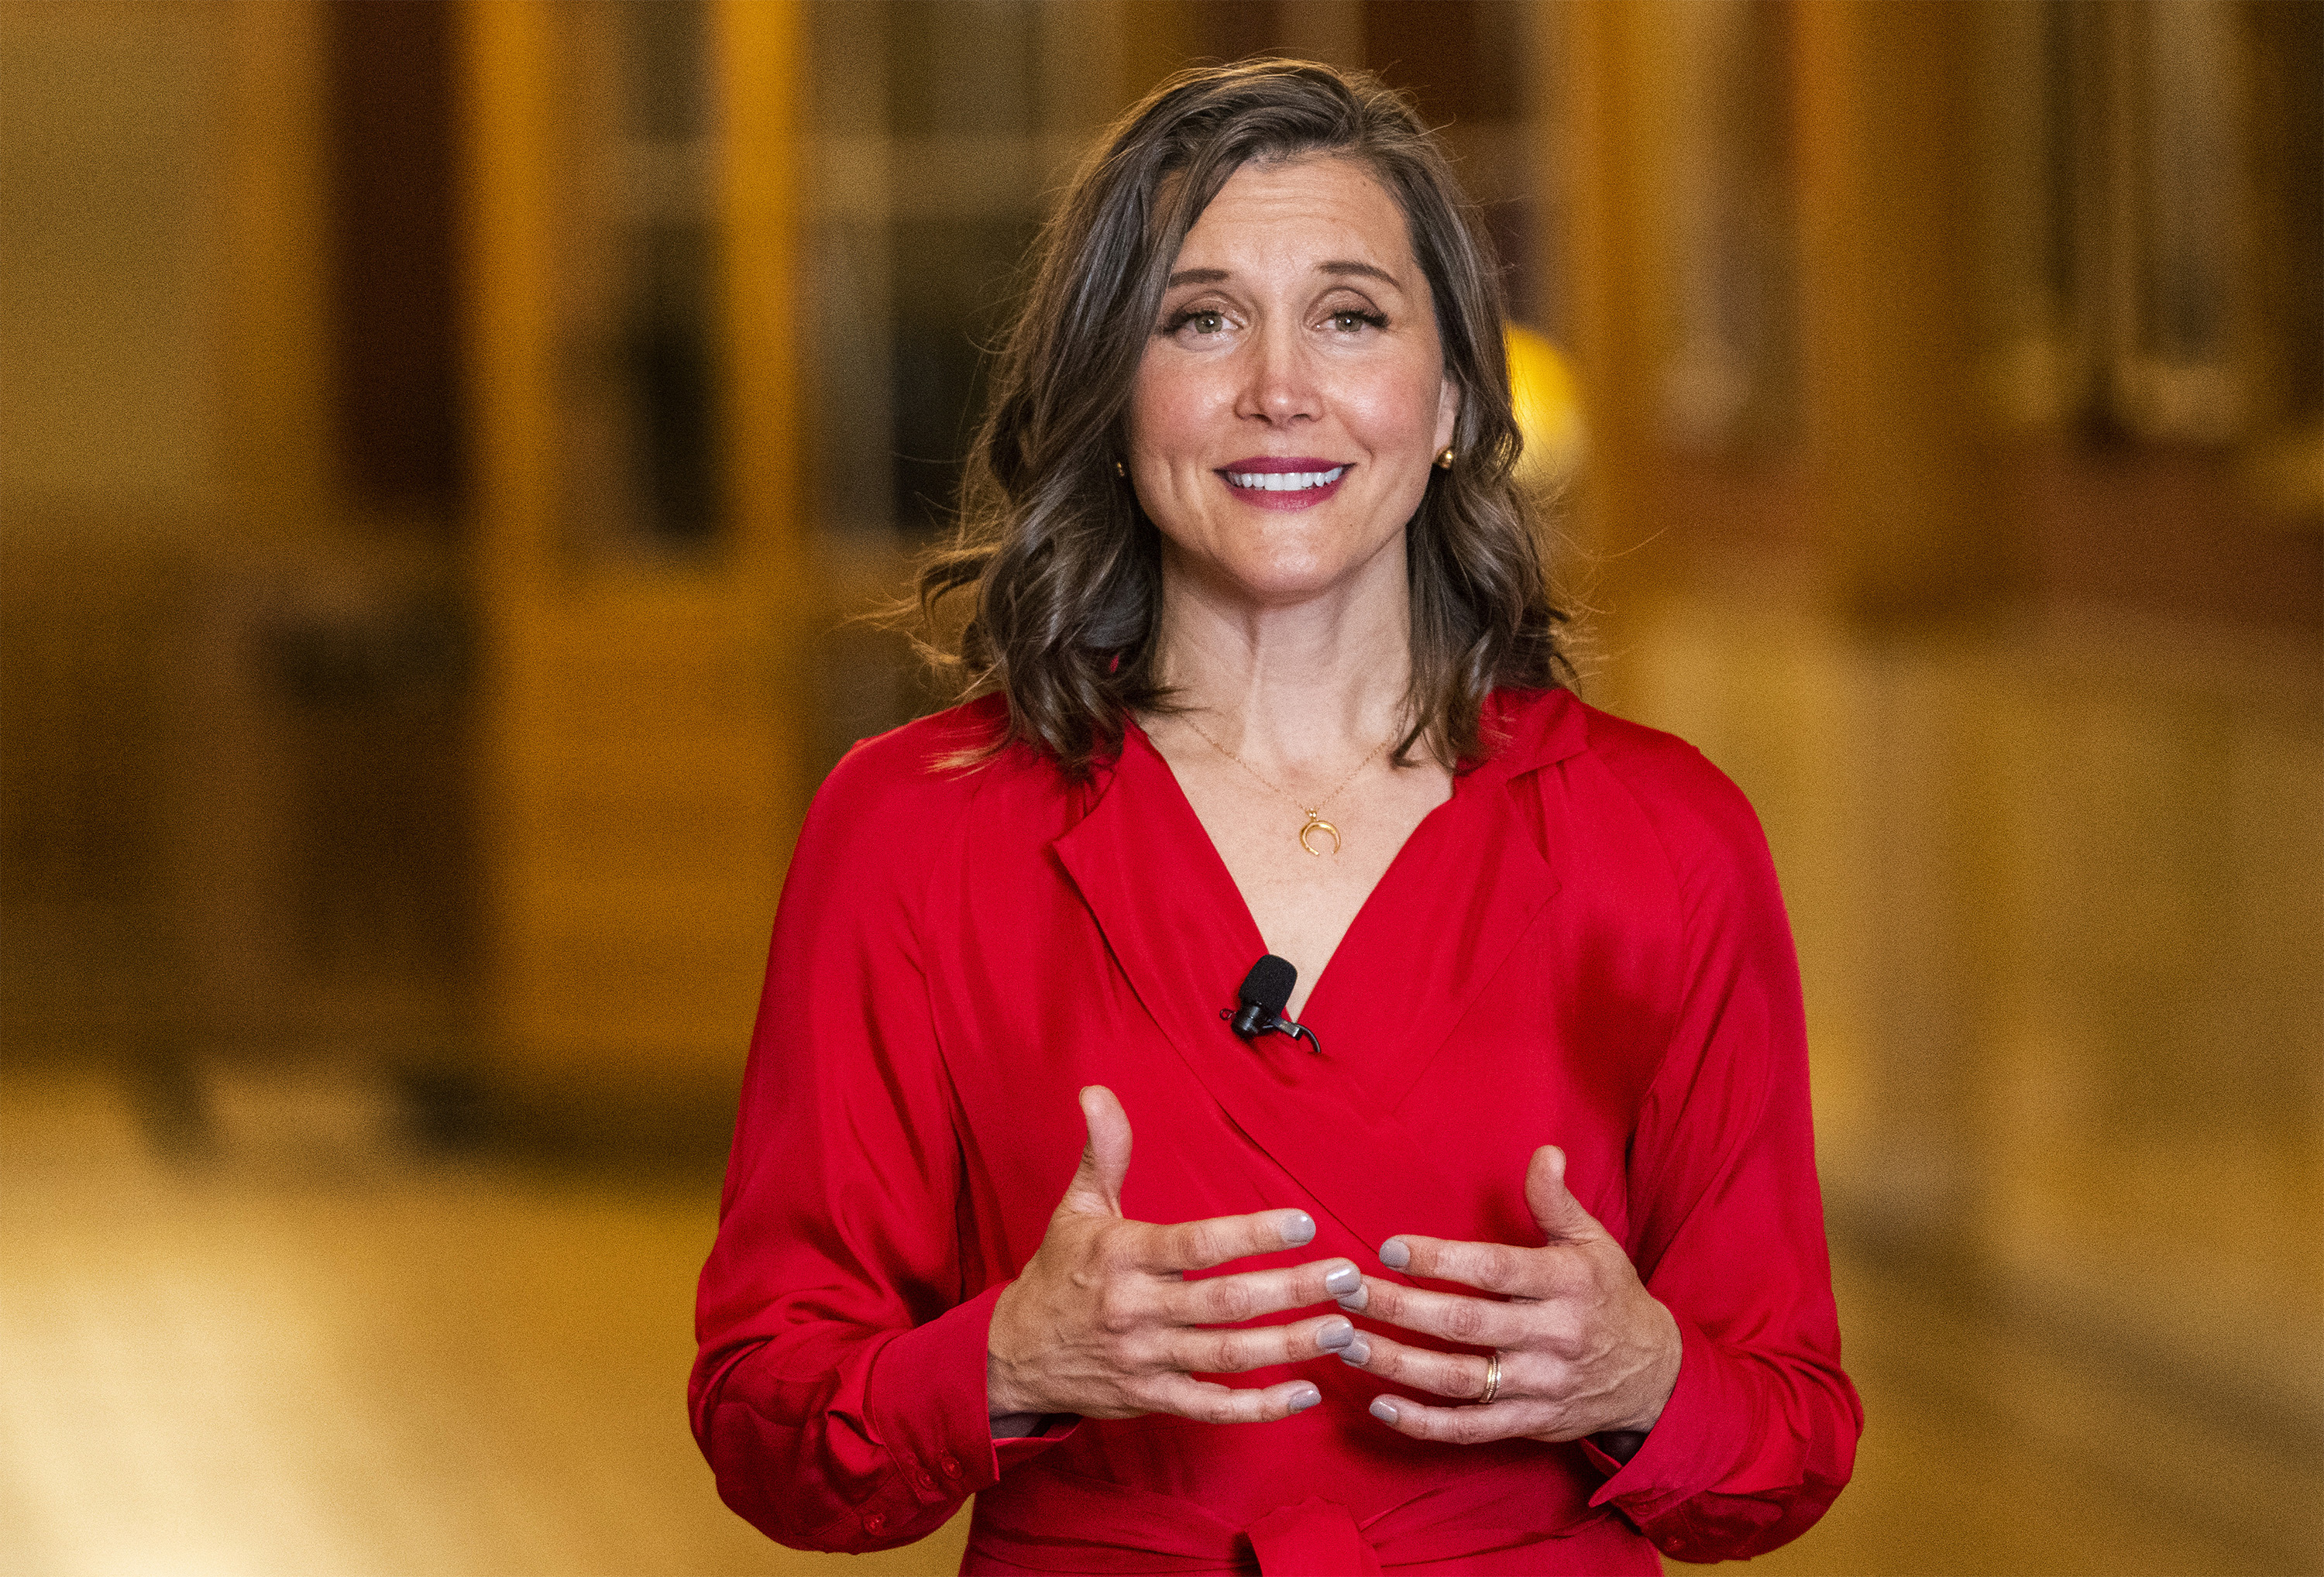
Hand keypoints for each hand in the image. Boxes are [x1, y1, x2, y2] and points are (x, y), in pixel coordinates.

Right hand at [986, 1086, 1360, 1426]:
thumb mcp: (1077, 1208)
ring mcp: (1144, 1360)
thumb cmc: (1059, 1273)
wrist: (1013, 1354)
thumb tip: (1097, 1092)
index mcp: (1121, 1256)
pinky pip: (1212, 1408)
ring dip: (1290, 1344)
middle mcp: (1134, 1309)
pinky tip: (1306, 1391)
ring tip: (1343, 1328)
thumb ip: (1103, 1152)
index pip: (1196, 1245)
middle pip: (1224, 1303)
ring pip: (1228, 1356)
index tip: (1304, 1224)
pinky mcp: (1151, 1400)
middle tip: (1346, 1276)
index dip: (1253, 1235)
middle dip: (1291, 1290)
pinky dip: (1261, 1408)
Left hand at [1336, 1145, 1680, 1446]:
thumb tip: (1543, 1152)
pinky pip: (1472, 1429)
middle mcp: (1555, 1337)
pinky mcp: (1532, 1425)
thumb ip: (1557, 1203)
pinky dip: (1425, 1424)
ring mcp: (1542, 1387)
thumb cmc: (1610, 1297)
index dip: (1441, 1259)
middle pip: (1467, 1324)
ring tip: (1347, 1342)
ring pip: (1461, 1379)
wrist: (1655, 1377)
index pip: (1496, 1270)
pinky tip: (1380, 1404)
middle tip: (1347, 1291)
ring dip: (1398, 1363)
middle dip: (1401, 1308)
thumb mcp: (1594, 1244)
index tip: (1388, 1248)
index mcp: (1569, 1284)